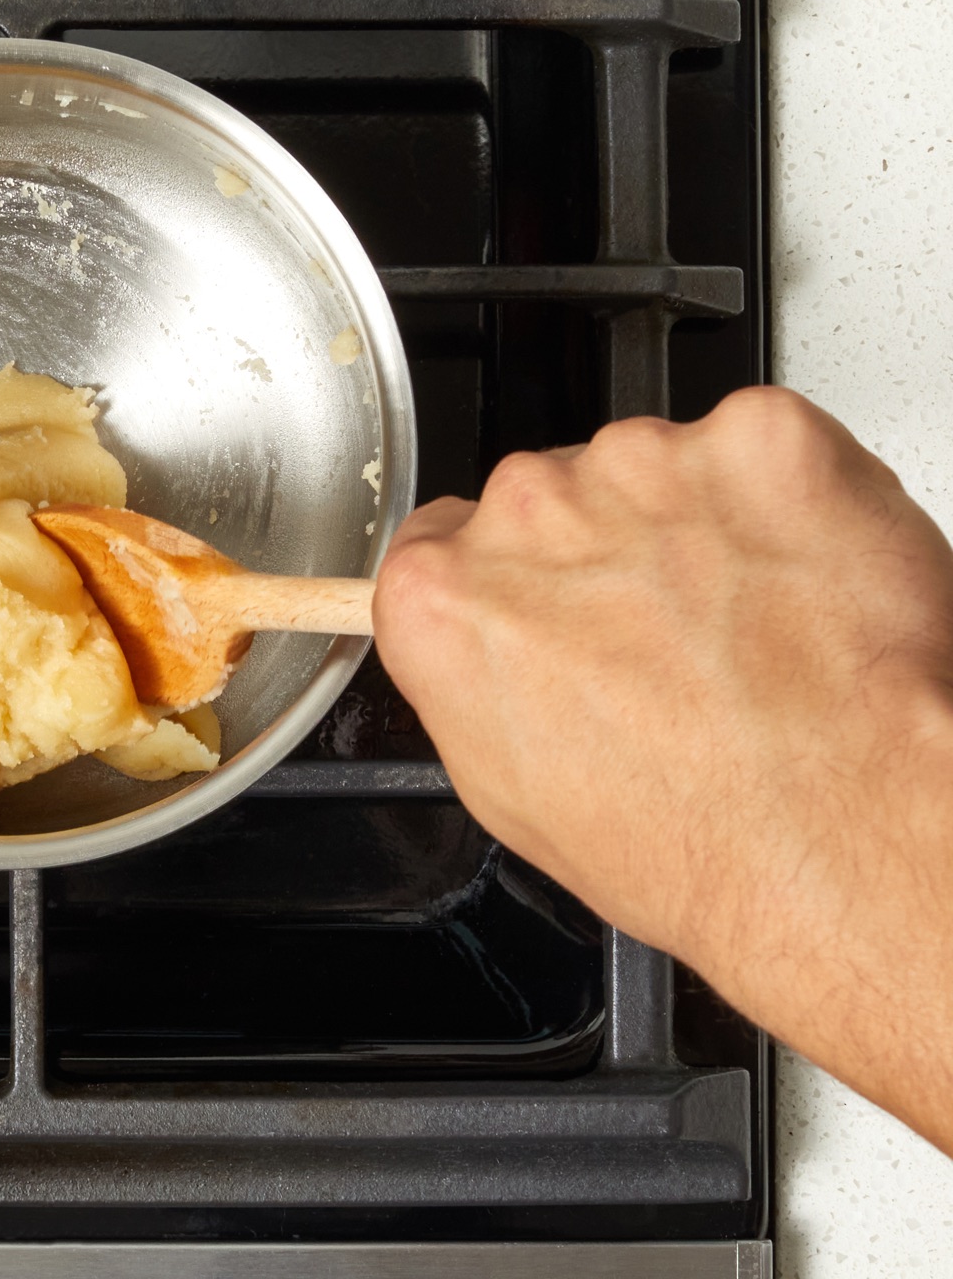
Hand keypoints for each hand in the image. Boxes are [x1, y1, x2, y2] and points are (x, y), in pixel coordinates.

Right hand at [373, 385, 952, 1153]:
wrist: (839, 831)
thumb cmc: (691, 838)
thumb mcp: (506, 794)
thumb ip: (468, 681)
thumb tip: (486, 654)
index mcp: (442, 595)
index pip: (439, 542)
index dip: (503, 585)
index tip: (545, 615)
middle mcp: (527, 513)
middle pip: (544, 499)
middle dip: (597, 556)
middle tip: (662, 645)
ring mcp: (643, 466)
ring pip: (651, 471)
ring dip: (689, 528)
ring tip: (745, 631)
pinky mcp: (757, 440)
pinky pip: (757, 448)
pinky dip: (785, 500)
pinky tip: (800, 587)